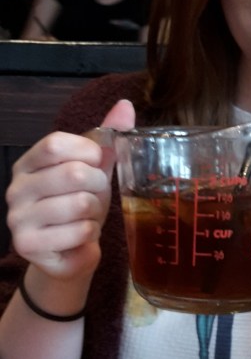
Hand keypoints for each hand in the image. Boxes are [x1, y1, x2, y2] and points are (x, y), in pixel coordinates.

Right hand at [6, 99, 134, 280]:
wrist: (69, 253)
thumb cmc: (80, 206)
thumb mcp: (93, 169)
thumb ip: (106, 137)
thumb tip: (126, 105)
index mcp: (27, 163)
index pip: (55, 143)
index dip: (87, 151)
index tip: (98, 162)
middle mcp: (16, 189)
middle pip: (72, 173)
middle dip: (98, 185)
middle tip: (96, 195)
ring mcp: (18, 218)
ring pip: (80, 204)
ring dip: (95, 212)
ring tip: (87, 217)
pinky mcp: (28, 244)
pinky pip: (79, 231)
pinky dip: (90, 233)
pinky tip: (81, 236)